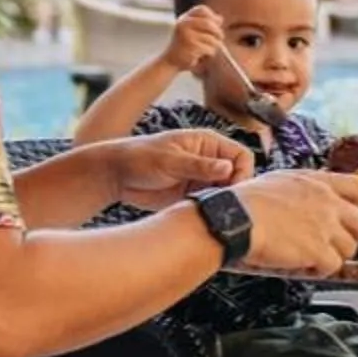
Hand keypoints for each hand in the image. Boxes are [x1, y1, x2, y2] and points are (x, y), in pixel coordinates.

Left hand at [104, 130, 250, 206]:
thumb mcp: (169, 160)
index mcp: (208, 143)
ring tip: (202, 206)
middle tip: (216, 202)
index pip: (242, 156)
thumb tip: (228, 168)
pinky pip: (211, 204)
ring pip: (226, 193)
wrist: (115, 175)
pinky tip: (195, 212)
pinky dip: (208, 210)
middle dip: (232, 191)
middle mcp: (209, 160)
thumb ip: (199, 166)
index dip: (241, 173)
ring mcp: (202, 179)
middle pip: (238, 177)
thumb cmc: (139, 158)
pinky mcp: (193, 195)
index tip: (230, 189)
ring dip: (220, 202)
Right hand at [160, 5, 227, 74]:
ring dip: (214, 45)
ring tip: (208, 49)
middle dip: (218, 32)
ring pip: (212, 38)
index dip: (212, 16)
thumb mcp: (193, 31)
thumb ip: (205, 23)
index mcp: (184, 18)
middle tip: (219, 39)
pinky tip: (203, 55)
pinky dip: (210, 53)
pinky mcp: (191, 47)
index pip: (202, 10)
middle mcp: (184, 24)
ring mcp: (187, 35)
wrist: (172, 61)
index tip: (216, 25)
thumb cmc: (185, 46)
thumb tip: (220, 18)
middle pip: (209, 23)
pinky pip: (209, 48)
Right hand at [239, 169, 357, 276]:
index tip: (348, 216)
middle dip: (349, 236)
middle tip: (333, 244)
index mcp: (316, 182)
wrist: (234, 219)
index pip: (355, 188)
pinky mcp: (318, 250)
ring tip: (311, 257)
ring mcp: (325, 226)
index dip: (356, 205)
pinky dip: (320, 270)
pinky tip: (303, 266)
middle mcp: (326, 202)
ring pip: (349, 248)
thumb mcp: (278, 182)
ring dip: (332, 255)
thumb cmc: (244, 203)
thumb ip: (300, 190)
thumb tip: (305, 201)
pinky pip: (333, 266)